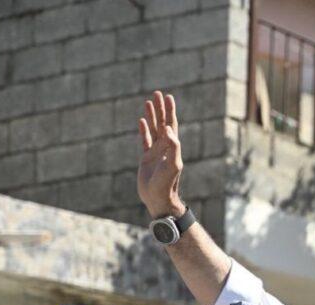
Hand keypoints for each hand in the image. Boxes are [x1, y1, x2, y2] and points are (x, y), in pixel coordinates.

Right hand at [137, 90, 186, 218]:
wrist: (159, 199)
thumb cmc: (167, 184)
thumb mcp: (173, 165)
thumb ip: (173, 147)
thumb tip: (169, 129)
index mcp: (173, 147)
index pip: (171, 124)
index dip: (170, 111)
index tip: (168, 97)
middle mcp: (165, 148)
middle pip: (162, 123)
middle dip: (160, 109)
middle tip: (157, 94)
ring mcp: (156, 152)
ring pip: (153, 130)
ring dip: (151, 116)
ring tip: (148, 102)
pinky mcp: (147, 159)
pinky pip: (145, 141)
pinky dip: (143, 130)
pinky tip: (141, 121)